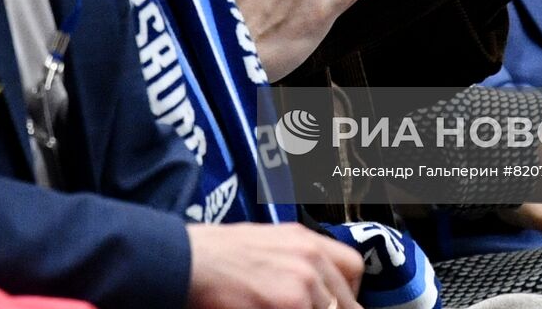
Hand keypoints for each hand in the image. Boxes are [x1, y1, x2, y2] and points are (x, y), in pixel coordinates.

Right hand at [186, 223, 362, 308]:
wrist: (188, 261)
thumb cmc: (216, 254)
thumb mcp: (266, 244)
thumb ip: (294, 261)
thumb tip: (310, 287)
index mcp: (305, 239)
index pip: (352, 267)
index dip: (348, 293)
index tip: (338, 304)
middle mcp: (311, 256)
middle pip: (348, 300)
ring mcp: (304, 282)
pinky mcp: (291, 303)